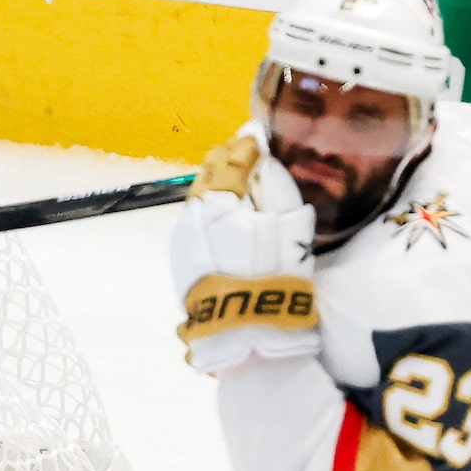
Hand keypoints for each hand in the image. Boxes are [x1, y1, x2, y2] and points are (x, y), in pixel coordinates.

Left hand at [171, 133, 319, 372]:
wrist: (244, 331)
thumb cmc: (276, 280)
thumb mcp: (291, 231)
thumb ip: (279, 190)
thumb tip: (268, 162)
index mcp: (223, 204)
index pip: (232, 161)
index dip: (246, 147)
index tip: (256, 139)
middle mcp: (195, 215)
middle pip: (207, 173)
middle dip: (225, 159)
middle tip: (242, 152)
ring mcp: (183, 237)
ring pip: (195, 195)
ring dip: (212, 182)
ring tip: (229, 178)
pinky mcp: (179, 259)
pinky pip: (191, 219)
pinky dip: (204, 207)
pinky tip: (216, 211)